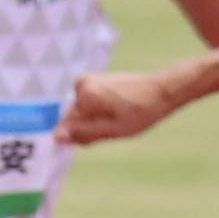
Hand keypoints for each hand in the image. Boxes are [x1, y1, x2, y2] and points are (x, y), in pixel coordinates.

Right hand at [64, 65, 183, 148]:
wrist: (161, 90)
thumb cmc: (141, 112)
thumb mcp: (113, 130)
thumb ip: (84, 134)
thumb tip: (57, 137)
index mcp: (85, 95)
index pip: (67, 125)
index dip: (81, 136)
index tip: (99, 136)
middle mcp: (81, 84)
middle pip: (75, 118)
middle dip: (89, 128)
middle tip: (114, 128)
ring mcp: (87, 80)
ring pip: (82, 111)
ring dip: (96, 120)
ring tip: (118, 118)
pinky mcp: (94, 80)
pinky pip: (89, 103)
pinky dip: (100, 111)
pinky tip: (118, 111)